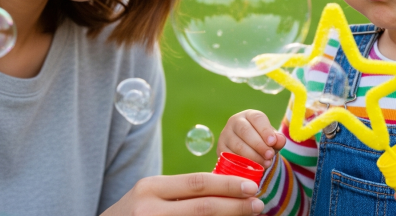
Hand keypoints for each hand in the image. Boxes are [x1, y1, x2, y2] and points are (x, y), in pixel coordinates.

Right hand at [103, 173, 263, 215]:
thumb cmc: (137, 212)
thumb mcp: (152, 194)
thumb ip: (182, 191)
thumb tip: (227, 188)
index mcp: (150, 188)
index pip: (197, 183)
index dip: (228, 185)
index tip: (252, 186)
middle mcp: (150, 211)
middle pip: (203, 208)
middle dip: (234, 206)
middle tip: (258, 204)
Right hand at [218, 110, 287, 168]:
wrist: (248, 151)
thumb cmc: (263, 142)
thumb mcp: (272, 139)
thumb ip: (277, 139)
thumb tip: (279, 141)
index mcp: (249, 115)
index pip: (257, 119)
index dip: (265, 130)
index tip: (273, 142)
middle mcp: (235, 122)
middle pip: (246, 131)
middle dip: (259, 145)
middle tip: (270, 156)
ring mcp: (225, 135)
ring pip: (238, 145)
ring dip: (253, 156)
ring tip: (265, 164)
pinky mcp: (220, 149)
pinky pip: (230, 157)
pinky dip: (242, 163)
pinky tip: (252, 168)